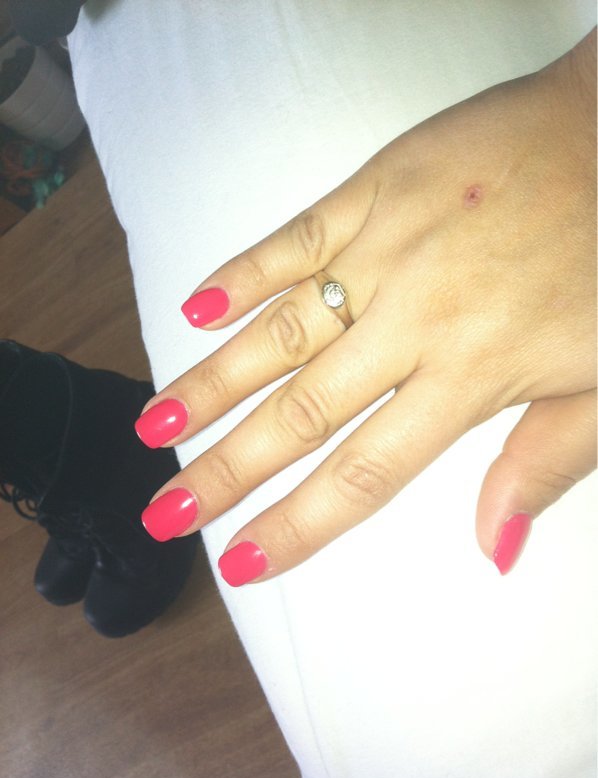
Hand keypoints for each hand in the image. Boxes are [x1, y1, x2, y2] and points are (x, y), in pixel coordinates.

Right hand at [136, 30, 595, 584]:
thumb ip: (543, 464)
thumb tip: (494, 548)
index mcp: (471, 374)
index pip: (363, 472)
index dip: (296, 524)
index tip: (237, 558)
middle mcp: (414, 319)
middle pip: (301, 412)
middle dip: (226, 469)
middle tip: (166, 510)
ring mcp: (387, 249)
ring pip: (281, 330)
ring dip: (212, 383)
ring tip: (156, 425)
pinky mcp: (377, 187)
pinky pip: (296, 236)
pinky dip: (242, 273)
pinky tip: (196, 310)